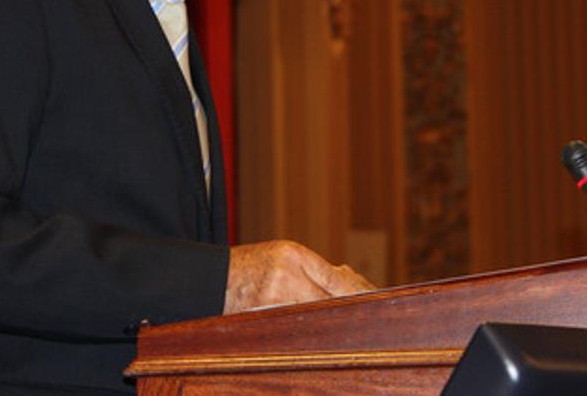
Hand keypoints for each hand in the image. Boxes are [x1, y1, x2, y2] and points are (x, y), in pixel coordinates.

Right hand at [223, 240, 375, 313]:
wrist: (210, 278)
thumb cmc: (250, 264)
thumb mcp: (282, 255)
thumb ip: (312, 269)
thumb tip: (348, 284)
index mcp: (292, 255)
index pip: (334, 279)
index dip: (358, 292)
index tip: (376, 301)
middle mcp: (285, 275)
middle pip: (328, 300)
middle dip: (348, 310)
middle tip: (370, 321)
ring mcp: (274, 298)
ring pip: (315, 315)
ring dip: (330, 321)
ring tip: (347, 328)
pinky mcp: (264, 316)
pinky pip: (296, 326)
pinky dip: (310, 328)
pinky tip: (320, 332)